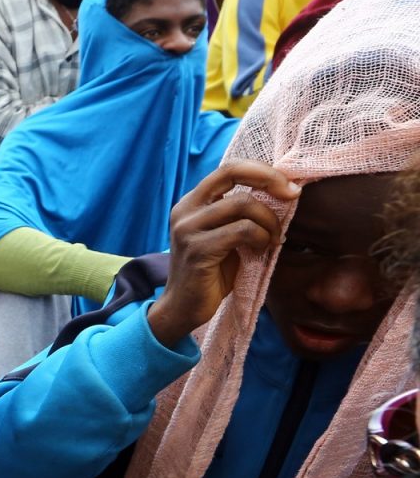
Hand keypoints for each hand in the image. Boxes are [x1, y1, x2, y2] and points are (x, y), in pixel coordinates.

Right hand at [148, 161, 299, 347]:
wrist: (184, 308)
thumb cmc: (211, 273)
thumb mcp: (225, 235)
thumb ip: (240, 214)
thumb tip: (282, 192)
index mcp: (192, 203)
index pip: (229, 168)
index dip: (262, 171)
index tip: (288, 187)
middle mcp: (185, 210)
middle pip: (232, 173)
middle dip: (270, 180)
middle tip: (293, 197)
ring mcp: (188, 229)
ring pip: (242, 203)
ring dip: (268, 220)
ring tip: (272, 239)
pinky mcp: (197, 249)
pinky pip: (241, 230)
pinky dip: (260, 237)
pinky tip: (261, 249)